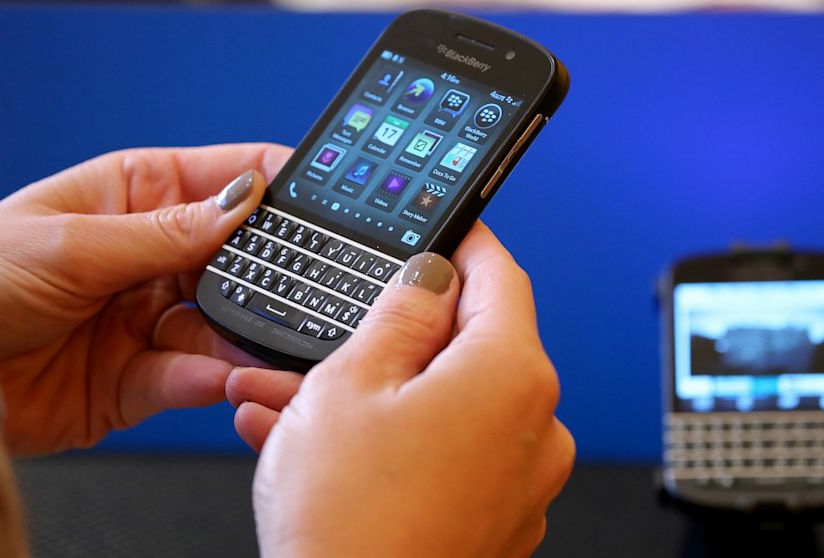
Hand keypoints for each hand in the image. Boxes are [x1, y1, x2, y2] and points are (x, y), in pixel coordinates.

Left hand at [0, 143, 292, 455]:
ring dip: (251, 339)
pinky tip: (230, 379)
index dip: (278, 190)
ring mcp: (148, 318)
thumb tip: (245, 202)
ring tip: (276, 350)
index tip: (324, 206)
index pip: (226, 181)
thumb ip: (167, 232)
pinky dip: (217, 379)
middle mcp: (150, 256)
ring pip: (226, 324)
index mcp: (135, 197)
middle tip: (312, 290)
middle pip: (239, 260)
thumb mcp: (71, 243)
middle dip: (276, 276)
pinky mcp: (140, 377)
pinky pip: (194, 375)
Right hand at [227, 223, 573, 557]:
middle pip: (466, 345)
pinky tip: (321, 445)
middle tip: (333, 335)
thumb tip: (429, 275)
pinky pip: (443, 453)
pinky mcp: (495, 519)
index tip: (442, 230)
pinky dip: (391, 439)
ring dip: (372, 393)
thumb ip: (400, 312)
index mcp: (511, 376)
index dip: (464, 244)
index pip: (501, 276)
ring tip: (289, 400)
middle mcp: (533, 427)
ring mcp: (519, 480)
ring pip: (441, 403)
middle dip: (391, 336)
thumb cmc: (349, 520)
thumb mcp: (351, 383)